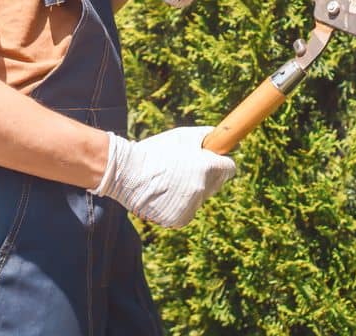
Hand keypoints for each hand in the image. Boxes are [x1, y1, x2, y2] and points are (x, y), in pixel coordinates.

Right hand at [90, 126, 236, 227]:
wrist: (125, 172)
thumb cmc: (155, 150)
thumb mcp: (182, 136)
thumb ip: (206, 136)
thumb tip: (224, 138)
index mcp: (207, 168)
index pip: (230, 168)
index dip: (222, 163)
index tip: (214, 161)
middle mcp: (202, 189)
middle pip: (216, 184)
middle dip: (207, 176)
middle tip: (186, 168)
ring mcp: (191, 206)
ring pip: (201, 198)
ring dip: (192, 191)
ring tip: (170, 180)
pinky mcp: (179, 220)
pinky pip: (187, 211)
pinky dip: (179, 204)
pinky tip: (165, 193)